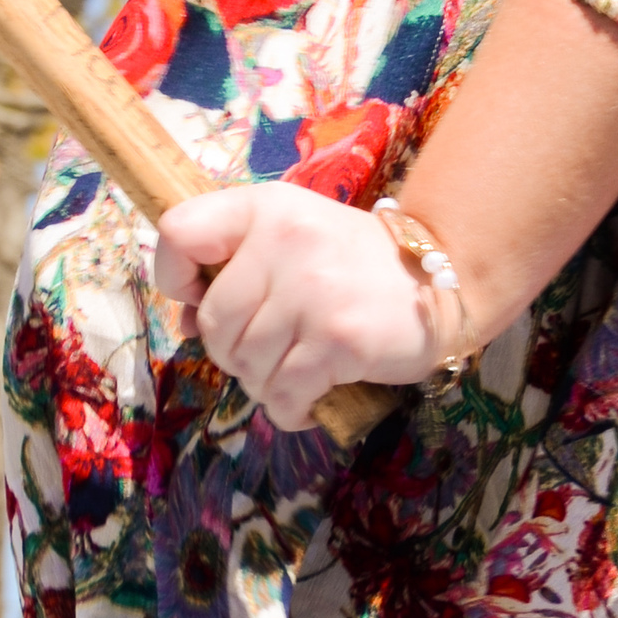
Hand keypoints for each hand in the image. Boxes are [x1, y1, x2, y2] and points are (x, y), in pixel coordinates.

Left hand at [153, 188, 443, 431]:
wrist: (442, 277)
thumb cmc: (352, 263)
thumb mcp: (290, 237)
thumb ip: (235, 267)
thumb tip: (189, 323)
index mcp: (265, 208)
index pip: (179, 234)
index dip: (176, 278)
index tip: (201, 298)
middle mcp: (284, 242)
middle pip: (215, 322)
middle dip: (232, 352)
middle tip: (269, 350)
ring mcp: (313, 292)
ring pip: (247, 366)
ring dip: (264, 383)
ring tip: (295, 371)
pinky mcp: (339, 340)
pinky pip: (283, 394)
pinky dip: (290, 409)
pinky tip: (310, 398)